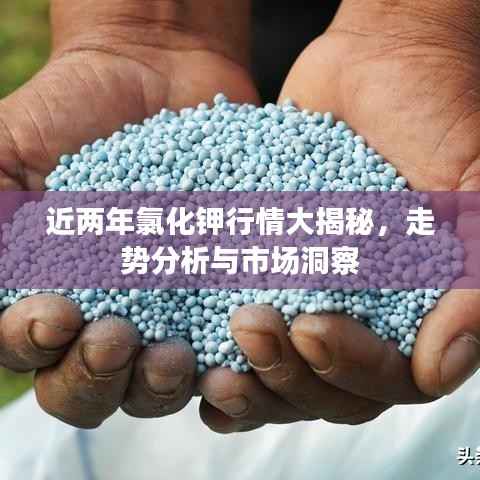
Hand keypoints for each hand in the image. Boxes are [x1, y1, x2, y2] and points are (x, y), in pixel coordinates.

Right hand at [0, 0, 258, 427]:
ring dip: (158, 385)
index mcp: (47, 293)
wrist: (156, 73)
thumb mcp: (4, 150)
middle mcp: (106, 315)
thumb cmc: (71, 108)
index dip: (32, 345)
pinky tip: (229, 353)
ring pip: (156, 384)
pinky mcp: (219, 295)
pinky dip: (225, 362)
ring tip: (172, 357)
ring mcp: (168, 312)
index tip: (54, 312)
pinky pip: (224, 346)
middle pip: (91, 386)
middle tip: (113, 339)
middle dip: (94, 376)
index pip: (28, 348)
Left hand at [199, 0, 479, 432]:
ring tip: (214, 366)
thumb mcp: (471, 183)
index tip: (311, 326)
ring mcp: (316, 296)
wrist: (379, 62)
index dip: (350, 368)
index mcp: (420, 309)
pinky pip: (245, 331)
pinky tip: (195, 366)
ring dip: (250, 380)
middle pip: (329, 389)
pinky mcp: (271, 272)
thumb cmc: (438, 109)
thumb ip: (475, 276)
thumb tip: (443, 367)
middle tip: (250, 326)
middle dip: (287, 373)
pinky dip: (219, 360)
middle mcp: (368, 313)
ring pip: (283, 374)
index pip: (390, 378)